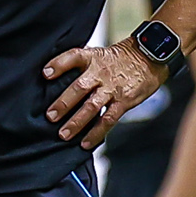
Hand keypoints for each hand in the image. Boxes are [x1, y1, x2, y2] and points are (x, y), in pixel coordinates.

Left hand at [42, 38, 166, 148]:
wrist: (149, 57)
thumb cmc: (120, 58)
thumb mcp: (99, 53)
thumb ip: (80, 65)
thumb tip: (53, 77)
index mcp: (93, 58)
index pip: (73, 57)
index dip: (59, 64)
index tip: (46, 73)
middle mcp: (101, 73)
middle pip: (79, 88)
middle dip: (63, 103)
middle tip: (50, 116)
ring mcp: (112, 89)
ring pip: (92, 107)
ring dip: (76, 122)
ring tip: (64, 134)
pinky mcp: (123, 102)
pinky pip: (108, 120)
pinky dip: (96, 133)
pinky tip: (85, 143)